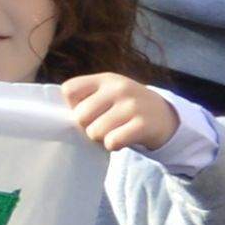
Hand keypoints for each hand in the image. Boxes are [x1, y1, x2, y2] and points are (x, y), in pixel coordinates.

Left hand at [60, 71, 184, 157]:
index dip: (72, 106)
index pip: (69, 90)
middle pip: (79, 116)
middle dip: (87, 126)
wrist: (165, 116)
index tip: (88, 111)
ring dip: (101, 138)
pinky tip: (124, 138)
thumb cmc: (126, 107)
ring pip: (94, 132)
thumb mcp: (108, 93)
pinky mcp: (143, 125)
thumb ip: (85, 98)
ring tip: (115, 130)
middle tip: (103, 125)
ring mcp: (132, 105)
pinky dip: (114, 145)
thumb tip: (58, 117)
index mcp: (106, 79)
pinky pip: (112, 142)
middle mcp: (119, 88)